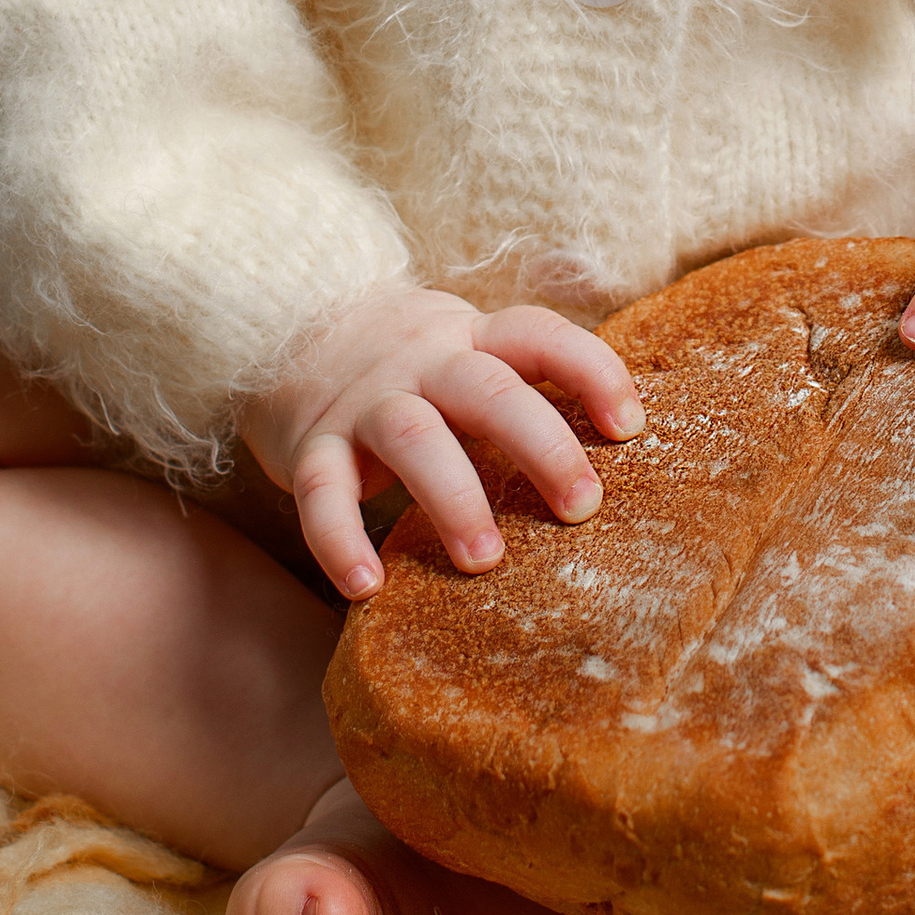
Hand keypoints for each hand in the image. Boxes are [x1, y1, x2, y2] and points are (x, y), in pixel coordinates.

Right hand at [241, 284, 644, 599]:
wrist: (284, 328)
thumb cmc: (409, 365)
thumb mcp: (467, 354)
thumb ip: (523, 393)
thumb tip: (621, 466)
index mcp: (471, 339)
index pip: (540, 336)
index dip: (590, 371)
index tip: (630, 427)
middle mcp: (421, 362)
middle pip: (488, 390)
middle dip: (541, 446)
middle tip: (581, 507)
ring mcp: (363, 401)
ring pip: (411, 435)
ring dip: (452, 497)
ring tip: (484, 561)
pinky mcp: (308, 443)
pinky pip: (318, 489)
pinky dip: (338, 538)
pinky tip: (367, 586)